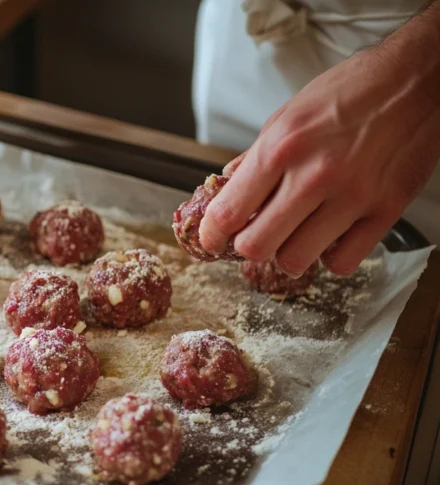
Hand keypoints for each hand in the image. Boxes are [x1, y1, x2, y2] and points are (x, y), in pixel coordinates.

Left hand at [199, 8, 439, 275]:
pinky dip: (330, 258)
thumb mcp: (288, 114)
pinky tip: (330, 237)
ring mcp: (351, 196)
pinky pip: (343, 262)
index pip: (228, 212)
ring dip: (288, 255)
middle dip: (248, 247)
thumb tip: (228, 183)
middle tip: (256, 237)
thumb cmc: (351, 90)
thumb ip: (256, 155)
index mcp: (281, 149)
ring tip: (295, 237)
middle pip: (257, 246)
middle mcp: (313, 176)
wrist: (415, 79)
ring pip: (296, 260)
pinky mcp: (386, 210)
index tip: (212, 241)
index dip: (212, 235)